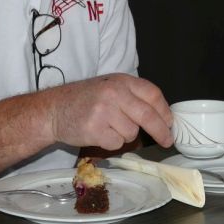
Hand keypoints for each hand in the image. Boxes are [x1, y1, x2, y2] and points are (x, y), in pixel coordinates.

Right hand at [48, 74, 174, 150]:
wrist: (53, 109)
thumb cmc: (85, 100)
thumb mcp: (110, 87)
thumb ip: (133, 96)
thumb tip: (162, 115)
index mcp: (121, 80)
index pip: (152, 94)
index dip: (165, 111)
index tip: (170, 123)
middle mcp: (114, 93)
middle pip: (148, 116)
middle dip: (161, 131)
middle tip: (167, 140)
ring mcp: (104, 111)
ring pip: (132, 133)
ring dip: (125, 135)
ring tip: (108, 127)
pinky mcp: (94, 129)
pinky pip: (116, 143)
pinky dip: (111, 143)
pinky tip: (99, 134)